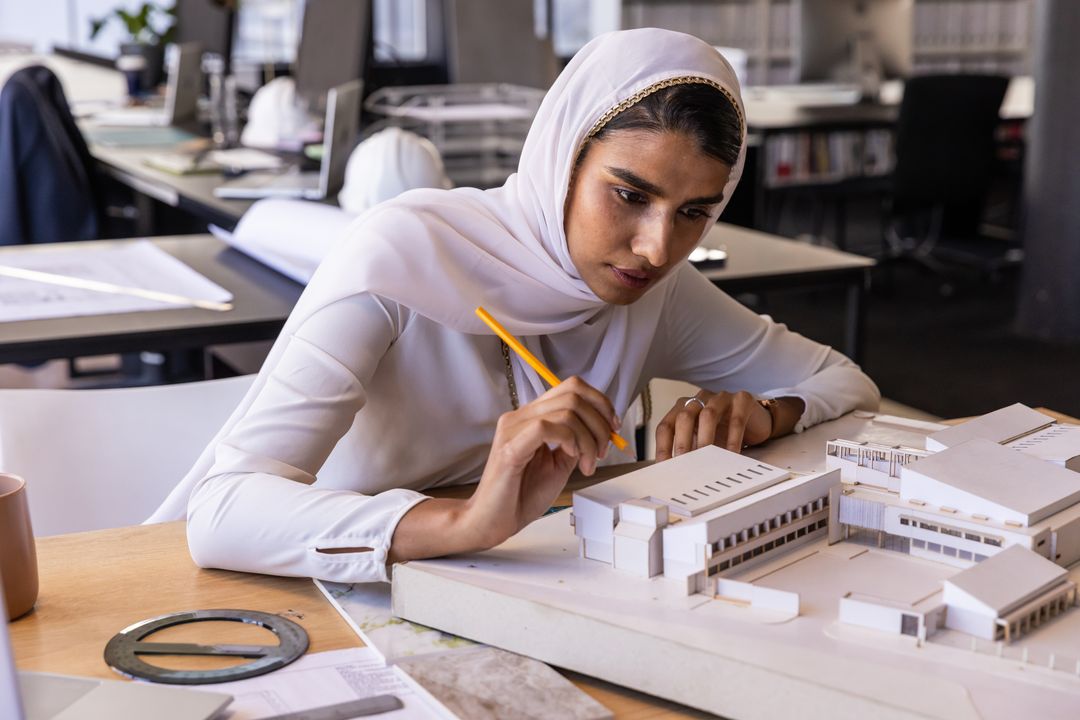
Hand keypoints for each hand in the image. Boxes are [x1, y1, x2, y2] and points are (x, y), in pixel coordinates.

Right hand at [388, 376, 619, 563]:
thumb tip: (601, 430)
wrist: (492, 521)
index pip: (572, 388)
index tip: (613, 428)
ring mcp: (513, 428)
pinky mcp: (510, 447)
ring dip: (589, 438)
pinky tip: (572, 457)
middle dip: (600, 422)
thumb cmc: (520, 496)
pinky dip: (569, 440)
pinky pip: (546, 427)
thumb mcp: (559, 465)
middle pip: (573, 394)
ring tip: (588, 464)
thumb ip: (575, 444)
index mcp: (532, 416)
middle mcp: (520, 416)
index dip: (600, 402)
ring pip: (566, 410)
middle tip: (603, 451)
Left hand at [654, 390, 771, 460]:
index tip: (664, 468)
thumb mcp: (703, 442)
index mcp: (683, 409)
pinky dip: (733, 439)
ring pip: (708, 415)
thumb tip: (678, 475)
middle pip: (684, 418)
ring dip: (705, 440)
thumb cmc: (724, 432)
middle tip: (684, 464)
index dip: (662, 447)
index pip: (666, 427)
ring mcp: (720, 398)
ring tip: (706, 460)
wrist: (757, 422)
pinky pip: (736, 419)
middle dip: (681, 443)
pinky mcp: (742, 400)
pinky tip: (732, 454)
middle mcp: (699, 399)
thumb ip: (690, 452)